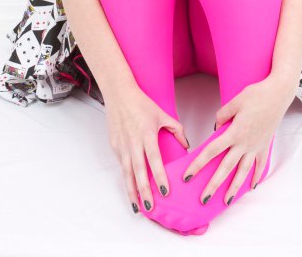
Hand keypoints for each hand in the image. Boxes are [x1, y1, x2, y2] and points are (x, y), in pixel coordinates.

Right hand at [104, 84, 188, 213]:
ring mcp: (122, 145)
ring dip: (131, 191)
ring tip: (137, 207)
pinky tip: (131, 190)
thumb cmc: (142, 104)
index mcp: (147, 134)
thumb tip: (186, 145)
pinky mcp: (115, 146)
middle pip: (138, 171)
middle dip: (143, 190)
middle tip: (150, 207)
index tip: (165, 191)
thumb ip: (176, 128)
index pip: (154, 159)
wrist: (119, 95)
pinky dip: (126, 179)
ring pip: (126, 173)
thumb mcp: (162, 114)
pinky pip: (122, 166)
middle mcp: (133, 141)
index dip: (159, 176)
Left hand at [181, 76, 292, 205]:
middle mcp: (245, 143)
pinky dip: (256, 177)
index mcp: (234, 132)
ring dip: (234, 188)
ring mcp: (256, 146)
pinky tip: (251, 187)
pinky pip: (260, 165)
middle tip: (203, 199)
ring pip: (243, 171)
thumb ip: (222, 115)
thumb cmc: (256, 95)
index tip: (188, 176)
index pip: (212, 151)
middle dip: (213, 185)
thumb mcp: (235, 101)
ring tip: (226, 201)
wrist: (278, 94)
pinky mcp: (265, 145)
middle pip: (225, 168)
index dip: (198, 164)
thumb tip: (216, 128)